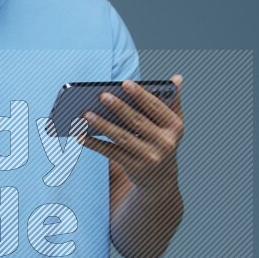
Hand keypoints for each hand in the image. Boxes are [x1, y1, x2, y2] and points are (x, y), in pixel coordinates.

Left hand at [78, 75, 183, 189]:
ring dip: (103, 125)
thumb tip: (177, 78)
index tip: (124, 83)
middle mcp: (165, 142)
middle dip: (119, 108)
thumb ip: (172, 101)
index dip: (140, 95)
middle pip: (137, 122)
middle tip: (101, 95)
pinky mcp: (134, 168)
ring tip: (86, 114)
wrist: (160, 180)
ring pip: (122, 137)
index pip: (155, 107)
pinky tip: (81, 135)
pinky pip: (111, 152)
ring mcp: (150, 157)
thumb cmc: (161, 142)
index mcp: (174, 126)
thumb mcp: (171, 124)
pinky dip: (95, 143)